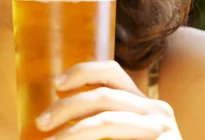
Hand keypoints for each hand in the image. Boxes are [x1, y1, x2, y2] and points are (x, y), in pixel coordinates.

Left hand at [36, 60, 181, 138]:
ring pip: (107, 120)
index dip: (83, 72)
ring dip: (73, 132)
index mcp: (142, 103)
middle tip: (42, 123)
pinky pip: (118, 139)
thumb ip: (99, 124)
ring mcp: (162, 129)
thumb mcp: (120, 135)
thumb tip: (50, 120)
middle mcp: (156, 110)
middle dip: (66, 107)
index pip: (112, 72)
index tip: (57, 84)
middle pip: (103, 96)